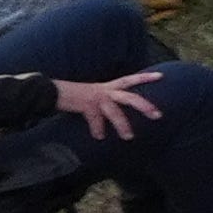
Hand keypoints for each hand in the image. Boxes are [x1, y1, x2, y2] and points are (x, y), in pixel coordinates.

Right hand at [44, 70, 165, 138]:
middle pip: (130, 97)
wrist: (51, 92)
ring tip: (129, 137)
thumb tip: (117, 114)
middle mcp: (105, 91)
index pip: (130, 80)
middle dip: (145, 106)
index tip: (161, 76)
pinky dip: (98, 129)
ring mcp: (95, 97)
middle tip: (158, 115)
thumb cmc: (74, 97)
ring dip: (122, 125)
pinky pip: (95, 119)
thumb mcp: (94, 95)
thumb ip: (107, 102)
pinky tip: (99, 137)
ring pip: (114, 111)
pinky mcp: (85, 104)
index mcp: (108, 87)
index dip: (145, 77)